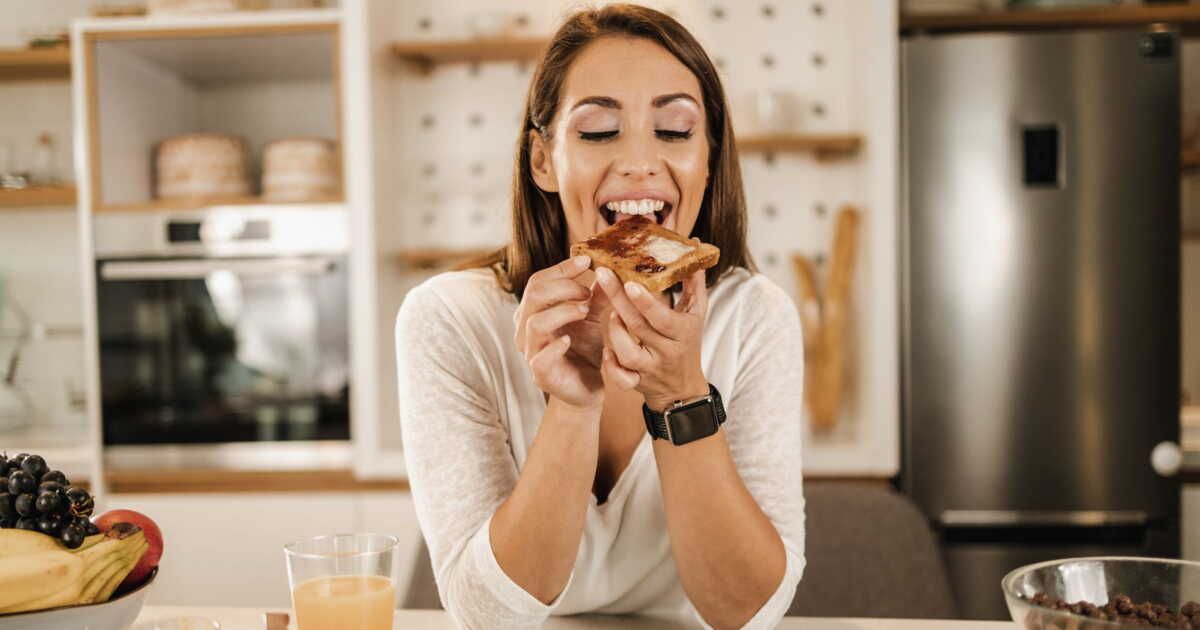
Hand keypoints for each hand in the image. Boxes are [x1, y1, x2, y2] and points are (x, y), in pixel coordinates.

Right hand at [513, 256, 603, 408]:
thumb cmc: (585, 348)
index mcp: (534, 310)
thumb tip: (607, 266)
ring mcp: (531, 351)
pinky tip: (570, 340)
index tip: (587, 260)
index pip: (539, 281)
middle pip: (534, 295)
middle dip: (564, 287)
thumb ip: (597, 293)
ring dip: (563, 312)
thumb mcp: (594, 316)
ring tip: (585, 311)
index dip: (562, 268)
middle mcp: (525, 328)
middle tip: (587, 292)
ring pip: (535, 322)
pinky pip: (540, 358)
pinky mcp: (540, 374)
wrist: (587, 386)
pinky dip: (555, 346)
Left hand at [594, 267, 709, 411]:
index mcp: (682, 332)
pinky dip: (609, 364)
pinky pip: (620, 377)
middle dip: (618, 300)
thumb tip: (694, 246)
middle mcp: (666, 351)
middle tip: (603, 274)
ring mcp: (650, 368)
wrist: (683, 388)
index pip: (662, 318)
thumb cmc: (688, 342)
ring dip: (614, 332)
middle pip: (639, 327)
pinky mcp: (637, 382)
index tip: (629, 282)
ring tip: (611, 313)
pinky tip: (605, 349)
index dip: (645, 302)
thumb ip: (693, 281)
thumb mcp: (696, 313)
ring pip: (627, 353)